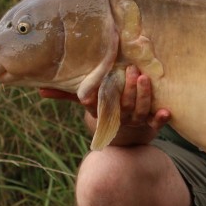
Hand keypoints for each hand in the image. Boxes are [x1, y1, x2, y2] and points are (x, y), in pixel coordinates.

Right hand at [39, 65, 169, 141]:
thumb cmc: (105, 108)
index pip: (97, 105)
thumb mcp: (87, 102)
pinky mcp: (150, 124)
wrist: (125, 135)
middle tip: (130, 70)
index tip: (97, 88)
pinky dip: (160, 119)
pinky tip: (166, 111)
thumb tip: (39, 90)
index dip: (96, 98)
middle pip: (122, 105)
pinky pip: (155, 123)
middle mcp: (118, 116)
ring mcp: (135, 120)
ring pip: (139, 110)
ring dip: (143, 96)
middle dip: (127, 89)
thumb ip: (67, 94)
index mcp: (102, 111)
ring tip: (144, 79)